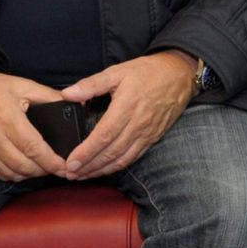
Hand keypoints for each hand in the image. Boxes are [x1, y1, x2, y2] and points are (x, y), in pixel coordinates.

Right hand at [0, 63, 67, 180]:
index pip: (33, 148)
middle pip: (24, 166)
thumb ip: (47, 95)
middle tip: (58, 167)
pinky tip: (23, 169)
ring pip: (11, 173)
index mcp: (8, 119)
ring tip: (43, 168)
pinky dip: (13, 175)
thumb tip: (71, 102)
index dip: (51, 161)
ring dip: (30, 175)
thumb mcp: (21, 84)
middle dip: (44, 170)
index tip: (64, 166)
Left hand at [59, 51, 197, 178]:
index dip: (86, 152)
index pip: (104, 135)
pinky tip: (105, 169)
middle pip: (111, 152)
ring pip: (122, 159)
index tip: (71, 162)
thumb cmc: (148, 72)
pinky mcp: (153, 137)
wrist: (179, 74)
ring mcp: (147, 133)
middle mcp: (138, 123)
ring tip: (83, 175)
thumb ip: (91, 84)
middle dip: (89, 166)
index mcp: (127, 106)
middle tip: (70, 174)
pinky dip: (117, 166)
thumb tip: (67, 94)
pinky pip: (134, 157)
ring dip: (101, 170)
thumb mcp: (117, 71)